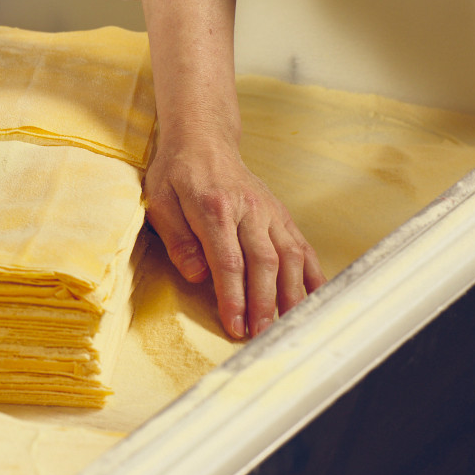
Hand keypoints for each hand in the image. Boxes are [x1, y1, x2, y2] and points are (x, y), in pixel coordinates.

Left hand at [143, 129, 325, 338]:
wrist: (204, 139)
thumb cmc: (177, 173)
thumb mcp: (159, 201)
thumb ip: (178, 240)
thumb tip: (198, 276)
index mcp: (214, 207)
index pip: (229, 261)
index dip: (233, 296)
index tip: (235, 324)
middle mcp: (249, 209)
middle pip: (263, 263)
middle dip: (263, 303)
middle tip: (260, 334)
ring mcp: (269, 212)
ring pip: (289, 257)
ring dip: (291, 295)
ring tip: (287, 325)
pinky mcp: (281, 214)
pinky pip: (301, 246)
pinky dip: (311, 274)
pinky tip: (314, 297)